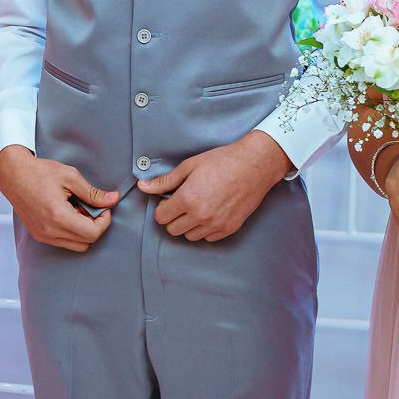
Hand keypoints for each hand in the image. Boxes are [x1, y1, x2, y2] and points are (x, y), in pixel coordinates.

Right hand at [0, 145, 118, 252]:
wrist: (13, 175)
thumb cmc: (40, 173)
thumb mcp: (70, 177)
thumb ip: (93, 193)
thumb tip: (112, 199)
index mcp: (59, 216)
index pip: (93, 233)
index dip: (104, 221)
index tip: (103, 208)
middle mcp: (50, 231)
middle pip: (87, 242)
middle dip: (95, 226)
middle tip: (91, 208)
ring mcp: (43, 236)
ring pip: (76, 246)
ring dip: (83, 231)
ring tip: (78, 210)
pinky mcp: (39, 235)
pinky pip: (64, 242)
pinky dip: (71, 232)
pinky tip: (67, 214)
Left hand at [139, 131, 290, 242]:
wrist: (254, 165)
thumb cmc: (223, 161)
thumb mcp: (190, 166)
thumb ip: (165, 181)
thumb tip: (143, 187)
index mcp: (188, 199)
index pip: (161, 217)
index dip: (162, 208)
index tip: (169, 200)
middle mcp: (201, 215)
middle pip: (173, 229)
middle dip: (173, 217)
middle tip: (182, 203)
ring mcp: (216, 224)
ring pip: (189, 236)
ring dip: (188, 224)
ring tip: (197, 207)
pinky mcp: (229, 229)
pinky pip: (208, 238)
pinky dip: (205, 228)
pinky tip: (210, 212)